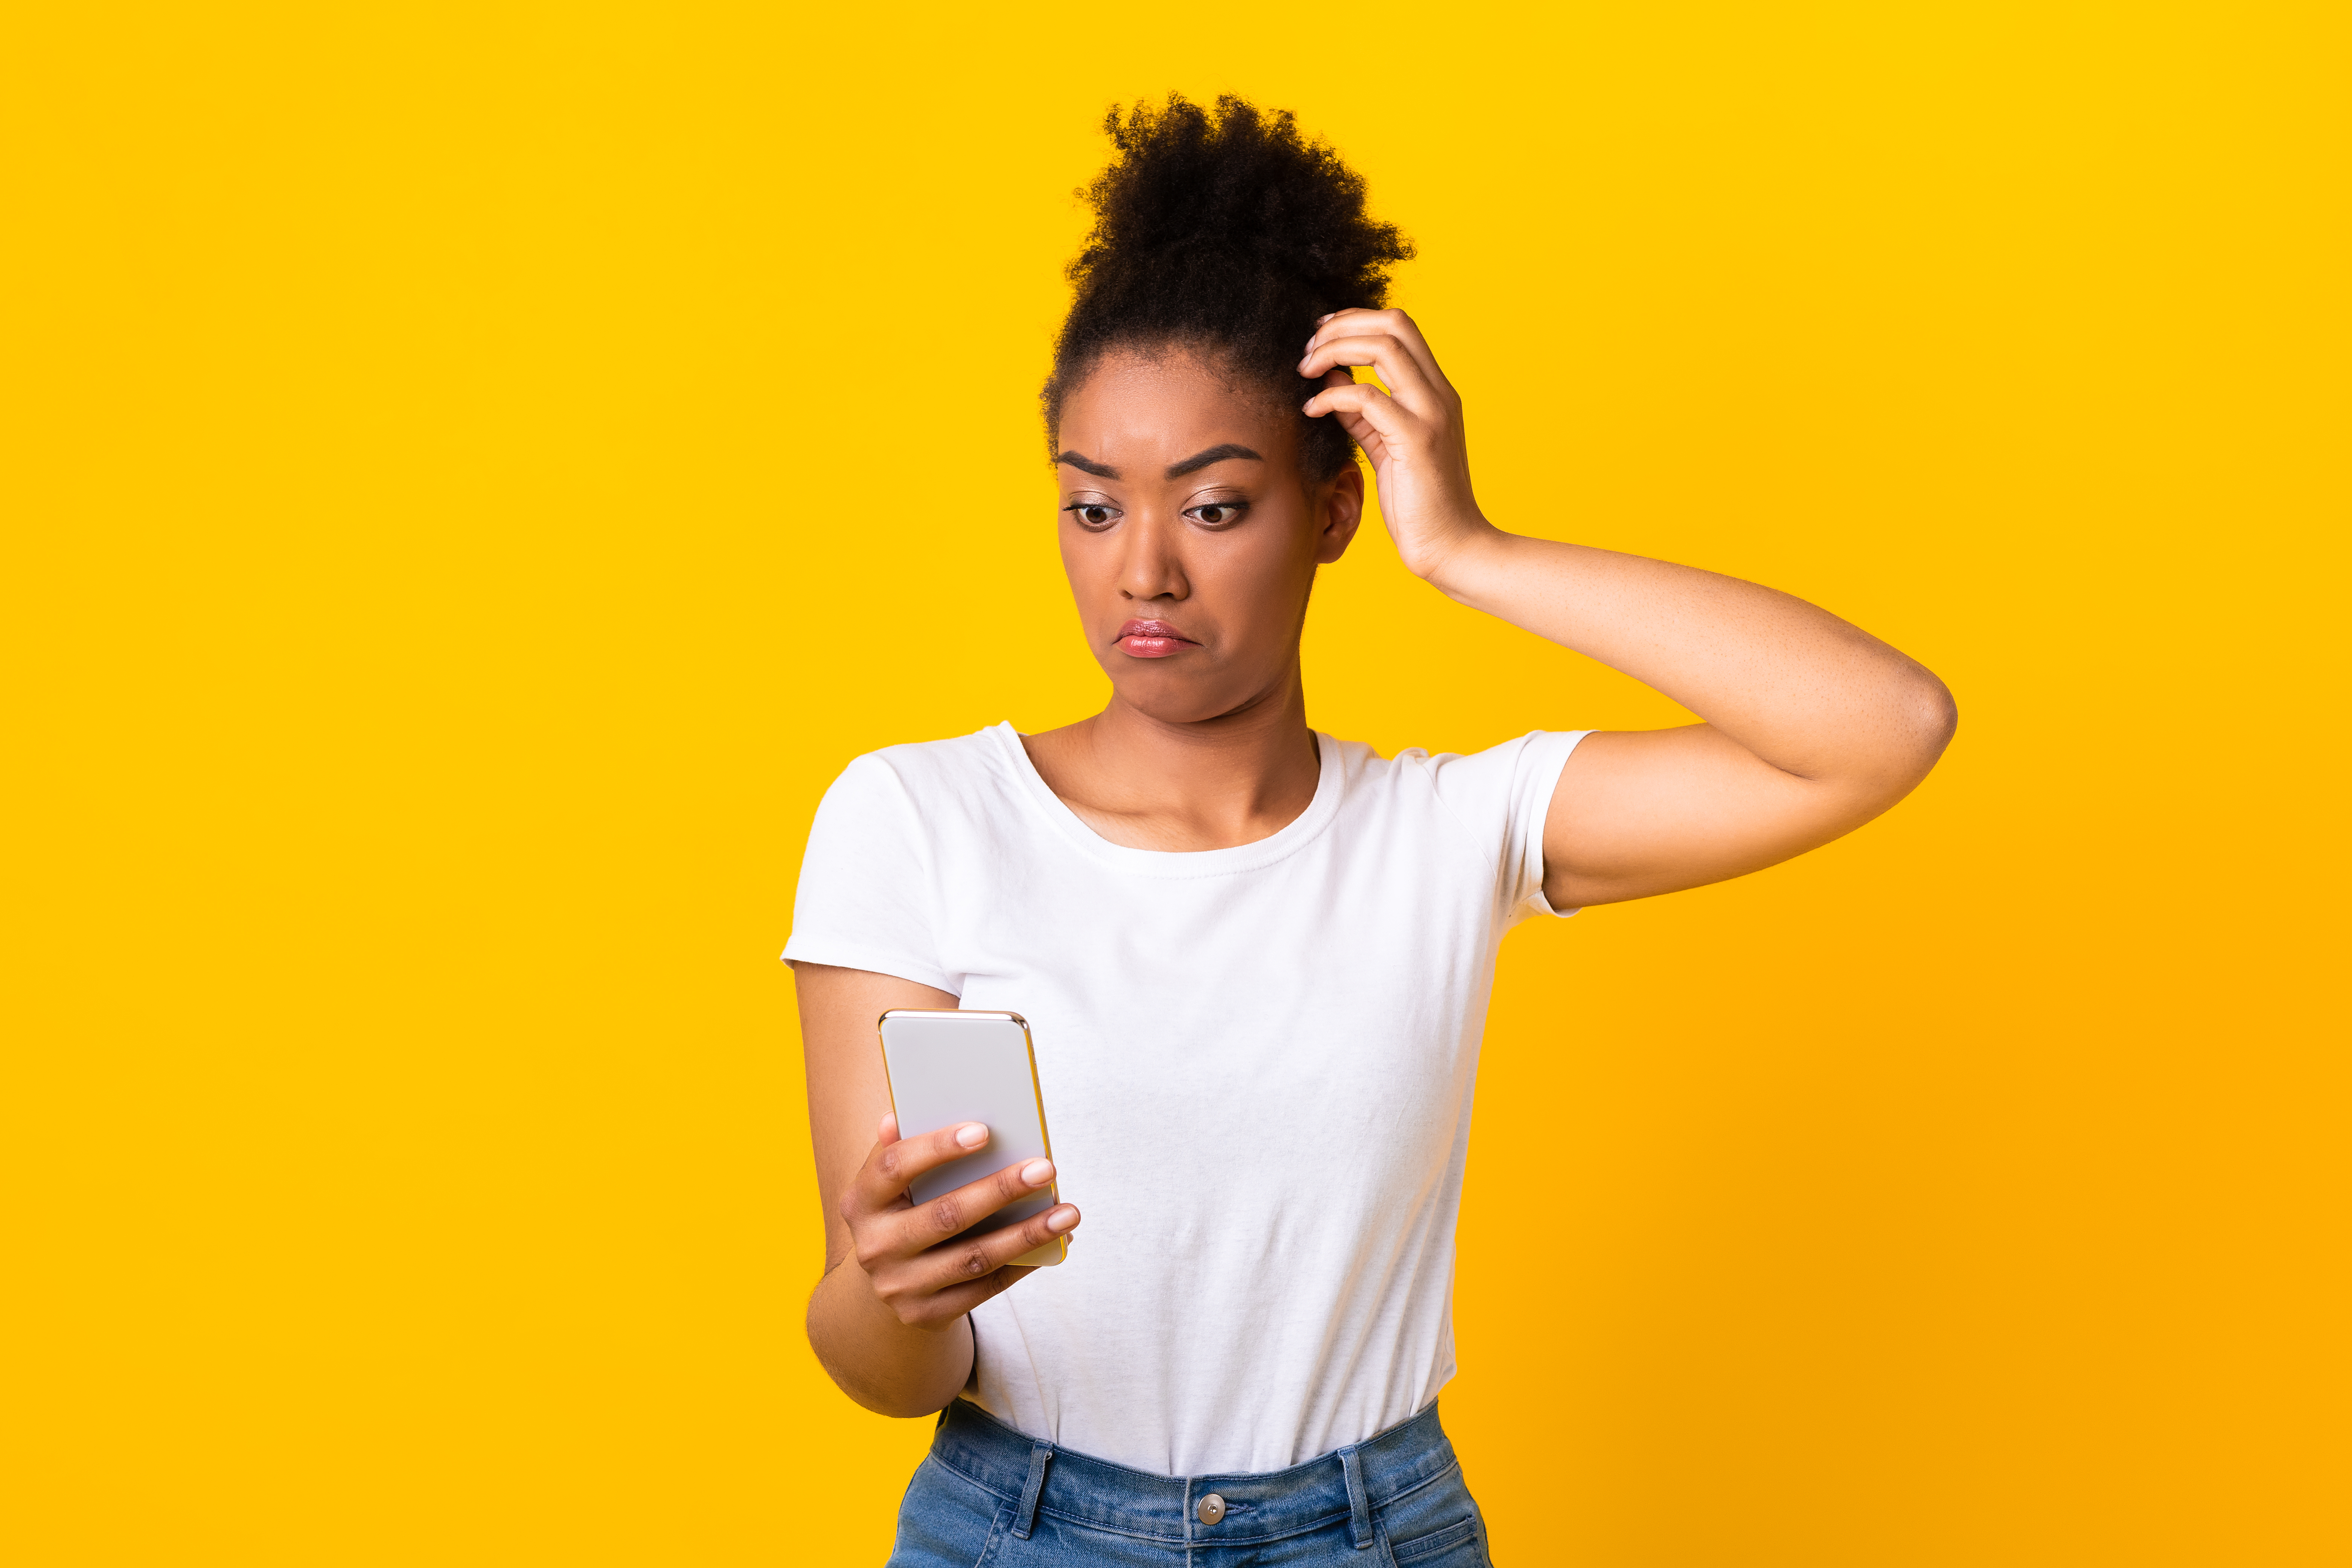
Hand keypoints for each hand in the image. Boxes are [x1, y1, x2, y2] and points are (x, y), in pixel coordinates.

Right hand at [841, 1113, 1079, 1329]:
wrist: (885, 1286)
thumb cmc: (901, 1212)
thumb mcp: (889, 1184)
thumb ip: (898, 1150)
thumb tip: (896, 1116)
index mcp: (861, 1202)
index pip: (894, 1167)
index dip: (936, 1148)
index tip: (983, 1131)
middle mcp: (875, 1247)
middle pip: (945, 1215)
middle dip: (999, 1190)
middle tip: (1045, 1168)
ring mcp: (900, 1287)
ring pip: (974, 1258)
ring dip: (1027, 1234)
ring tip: (1068, 1211)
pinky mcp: (927, 1315)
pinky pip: (986, 1287)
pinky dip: (1024, 1263)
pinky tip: (1055, 1241)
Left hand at [1300, 308, 1494, 582]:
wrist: (1452, 548)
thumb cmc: (1419, 503)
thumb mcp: (1385, 447)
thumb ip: (1362, 412)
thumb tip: (1331, 377)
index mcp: (1436, 392)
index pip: (1400, 327)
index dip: (1356, 321)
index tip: (1321, 336)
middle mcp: (1439, 394)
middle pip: (1394, 323)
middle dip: (1342, 325)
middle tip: (1308, 349)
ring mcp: (1430, 414)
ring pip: (1383, 348)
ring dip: (1335, 349)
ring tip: (1306, 369)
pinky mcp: (1416, 440)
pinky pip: (1366, 398)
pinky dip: (1332, 396)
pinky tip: (1312, 410)